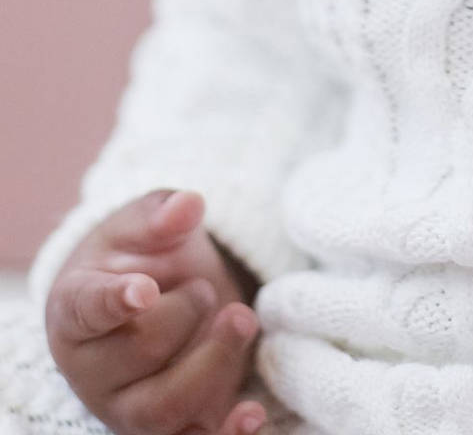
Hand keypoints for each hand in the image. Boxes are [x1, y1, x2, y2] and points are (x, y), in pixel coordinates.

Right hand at [45, 187, 266, 434]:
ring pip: (164, 408)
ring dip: (213, 361)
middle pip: (139, 354)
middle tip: (204, 287)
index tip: (143, 290)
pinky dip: (224, 432)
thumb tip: (188, 205)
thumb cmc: (139, 257)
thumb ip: (160, 215)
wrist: (152, 297)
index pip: (86, 310)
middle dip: (185, 313)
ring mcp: (128, 406)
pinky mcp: (169, 427)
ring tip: (241, 318)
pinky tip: (252, 413)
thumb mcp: (144, 225)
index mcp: (75, 311)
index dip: (113, 302)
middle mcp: (93, 370)